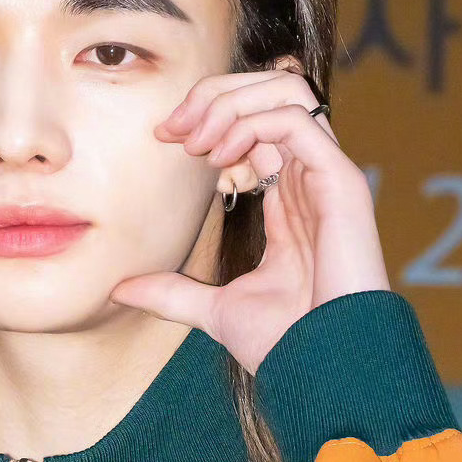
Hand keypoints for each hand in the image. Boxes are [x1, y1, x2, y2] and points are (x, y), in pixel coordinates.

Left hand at [109, 61, 390, 374]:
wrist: (325, 369)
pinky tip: (221, 154)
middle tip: (174, 128)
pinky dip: (253, 121)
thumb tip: (119, 290)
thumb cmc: (287, 344)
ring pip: (288, 91)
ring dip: (234, 101)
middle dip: (216, 96)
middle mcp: (310, 180)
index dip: (208, 118)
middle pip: (271, 93)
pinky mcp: (342, 182)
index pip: (253, 125)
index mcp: (287, 200)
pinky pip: (299, 117)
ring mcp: (328, 177)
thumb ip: (172, 293)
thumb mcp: (213, 310)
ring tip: (198, 138)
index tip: (165, 140)